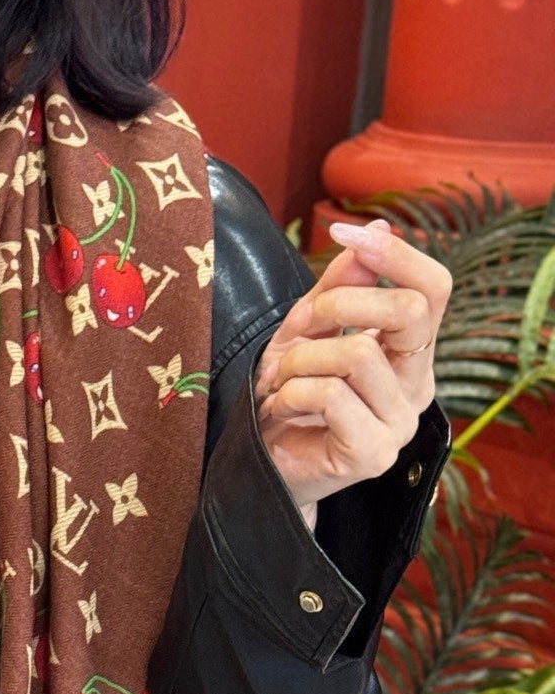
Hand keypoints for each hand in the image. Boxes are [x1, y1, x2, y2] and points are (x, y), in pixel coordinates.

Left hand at [252, 219, 450, 527]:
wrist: (261, 465)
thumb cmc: (285, 396)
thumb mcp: (306, 330)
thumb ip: (337, 286)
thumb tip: (377, 228)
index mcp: (409, 352)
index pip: (433, 289)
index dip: (396, 254)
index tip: (345, 233)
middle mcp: (416, 386)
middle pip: (410, 312)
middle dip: (339, 304)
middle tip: (295, 329)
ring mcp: (400, 423)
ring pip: (357, 353)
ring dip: (301, 358)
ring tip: (280, 381)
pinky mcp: (374, 454)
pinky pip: (331, 395)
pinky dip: (291, 391)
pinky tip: (278, 407)